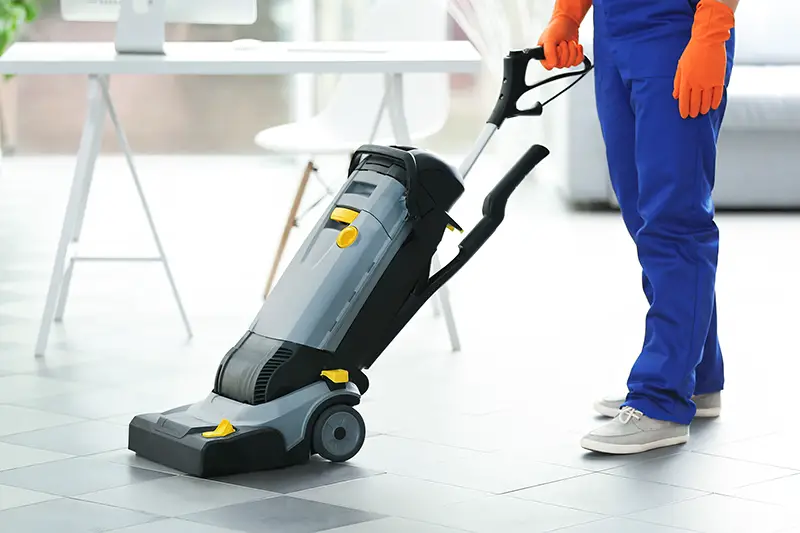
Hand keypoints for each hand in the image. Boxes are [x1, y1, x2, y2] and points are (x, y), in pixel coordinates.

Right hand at [537, 15, 583, 69]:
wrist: (567, 21)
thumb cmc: (556, 28)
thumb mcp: (549, 39)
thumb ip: (548, 53)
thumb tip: (552, 65)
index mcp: (544, 56)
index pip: (549, 66)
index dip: (556, 57)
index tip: (557, 47)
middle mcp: (552, 58)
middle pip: (561, 65)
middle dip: (565, 51)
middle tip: (563, 42)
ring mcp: (563, 58)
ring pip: (570, 63)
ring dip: (572, 50)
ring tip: (568, 42)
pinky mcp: (572, 57)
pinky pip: (577, 62)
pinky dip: (579, 53)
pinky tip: (576, 46)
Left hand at [672, 0, 733, 118]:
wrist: (708, 40)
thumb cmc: (692, 52)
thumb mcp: (680, 66)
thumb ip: (678, 82)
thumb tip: (675, 96)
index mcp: (686, 81)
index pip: (684, 100)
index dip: (684, 110)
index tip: (684, 116)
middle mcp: (697, 84)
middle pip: (695, 103)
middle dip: (693, 111)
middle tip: (693, 115)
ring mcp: (709, 82)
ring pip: (706, 101)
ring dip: (704, 108)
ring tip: (702, 112)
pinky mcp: (719, 79)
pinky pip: (718, 94)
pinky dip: (715, 102)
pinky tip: (713, 106)